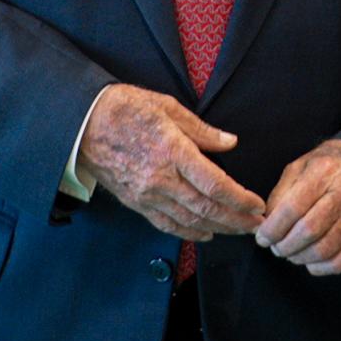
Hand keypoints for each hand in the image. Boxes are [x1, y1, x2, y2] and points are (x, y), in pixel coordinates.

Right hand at [77, 87, 265, 243]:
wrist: (84, 124)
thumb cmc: (125, 109)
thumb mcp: (167, 107)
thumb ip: (202, 130)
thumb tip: (230, 142)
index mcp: (173, 151)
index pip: (215, 184)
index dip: (239, 199)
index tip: (257, 204)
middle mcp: (161, 178)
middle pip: (206, 208)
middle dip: (236, 220)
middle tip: (256, 225)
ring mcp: (147, 194)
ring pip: (189, 221)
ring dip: (218, 229)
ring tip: (238, 230)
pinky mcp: (136, 203)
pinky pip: (166, 224)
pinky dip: (189, 233)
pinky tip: (205, 233)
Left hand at [254, 139, 340, 275]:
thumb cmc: (327, 168)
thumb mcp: (299, 167)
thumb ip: (280, 194)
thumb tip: (266, 224)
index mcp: (324, 171)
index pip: (293, 208)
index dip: (273, 229)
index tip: (262, 238)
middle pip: (309, 231)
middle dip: (285, 246)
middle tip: (276, 248)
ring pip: (325, 249)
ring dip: (301, 258)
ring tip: (291, 254)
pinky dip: (321, 268)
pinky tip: (310, 262)